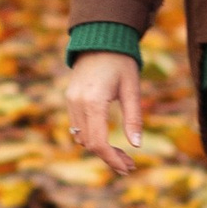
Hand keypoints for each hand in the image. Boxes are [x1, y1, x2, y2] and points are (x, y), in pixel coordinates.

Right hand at [65, 51, 143, 180]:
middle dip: (109, 157)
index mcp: (93, 101)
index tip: (128, 168)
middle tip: (130, 165)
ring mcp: (70, 101)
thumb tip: (136, 145)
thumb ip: (134, 118)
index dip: (112, 159)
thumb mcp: (132, 89)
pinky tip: (108, 140)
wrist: (100, 39)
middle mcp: (77, 103)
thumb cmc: (121, 63)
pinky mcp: (70, 99)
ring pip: (81, 138)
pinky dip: (91, 137)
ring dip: (99, 149)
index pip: (98, 142)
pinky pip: (77, 127)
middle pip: (89, 144)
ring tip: (122, 155)